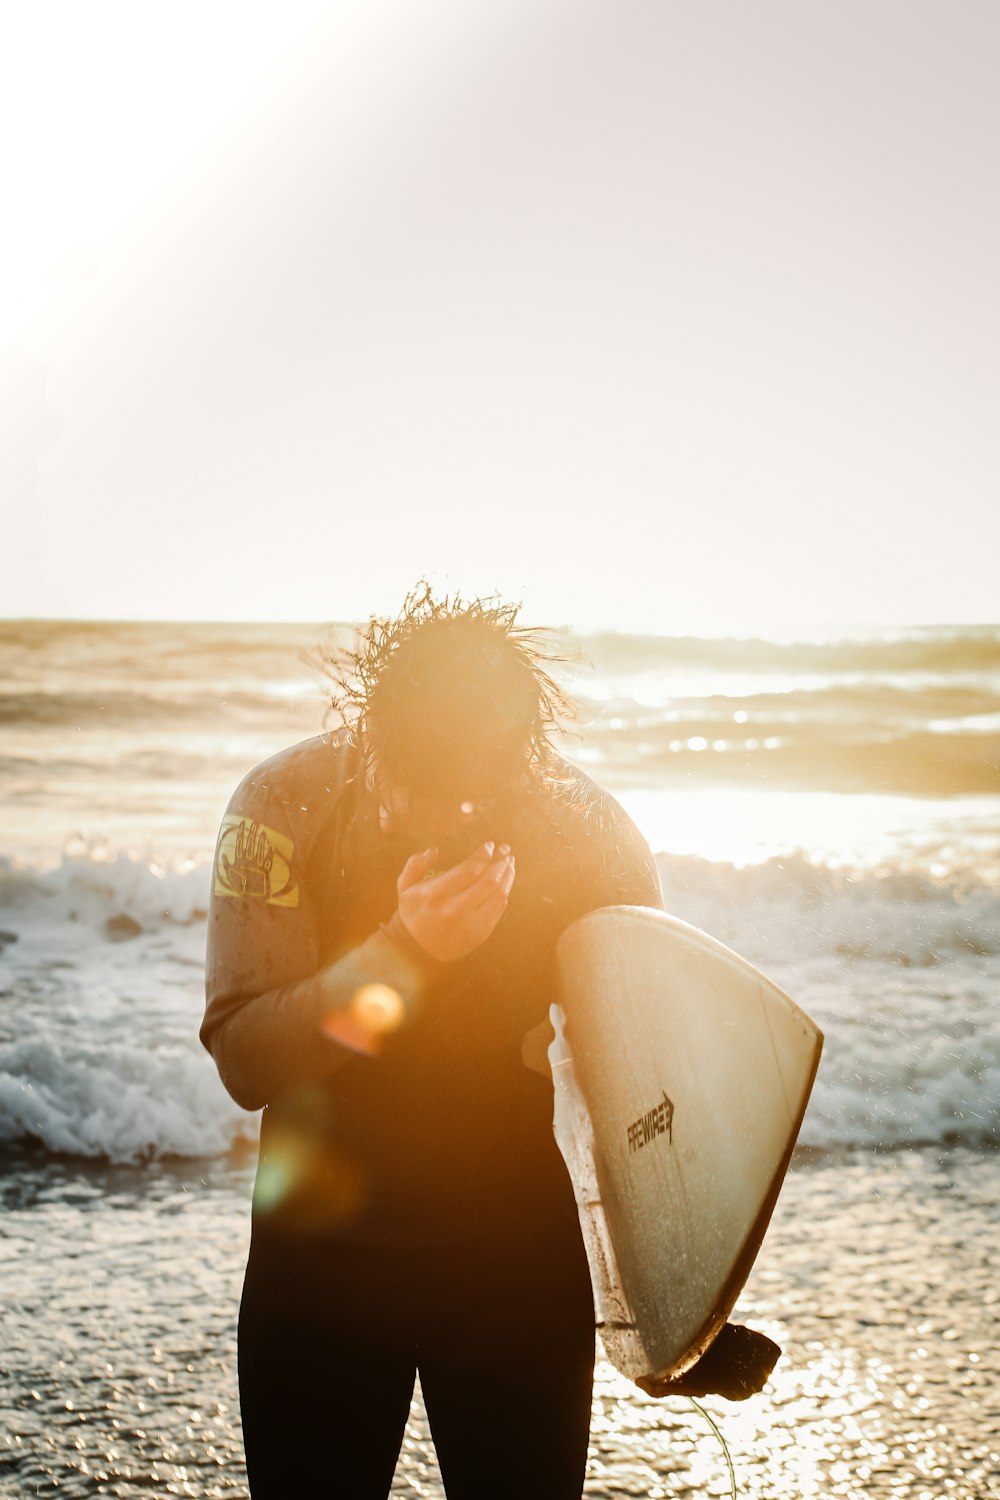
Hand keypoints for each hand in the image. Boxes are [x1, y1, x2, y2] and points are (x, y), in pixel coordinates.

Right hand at [396, 842, 515, 961]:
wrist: (417, 950)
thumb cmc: (413, 912)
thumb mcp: (404, 887)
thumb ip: (415, 865)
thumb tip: (433, 850)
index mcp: (434, 896)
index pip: (468, 871)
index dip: (483, 856)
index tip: (490, 846)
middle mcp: (453, 911)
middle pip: (488, 882)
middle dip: (500, 862)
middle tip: (505, 850)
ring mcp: (469, 925)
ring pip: (498, 895)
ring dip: (507, 875)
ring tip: (509, 862)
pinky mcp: (480, 934)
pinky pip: (499, 909)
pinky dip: (505, 891)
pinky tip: (506, 880)